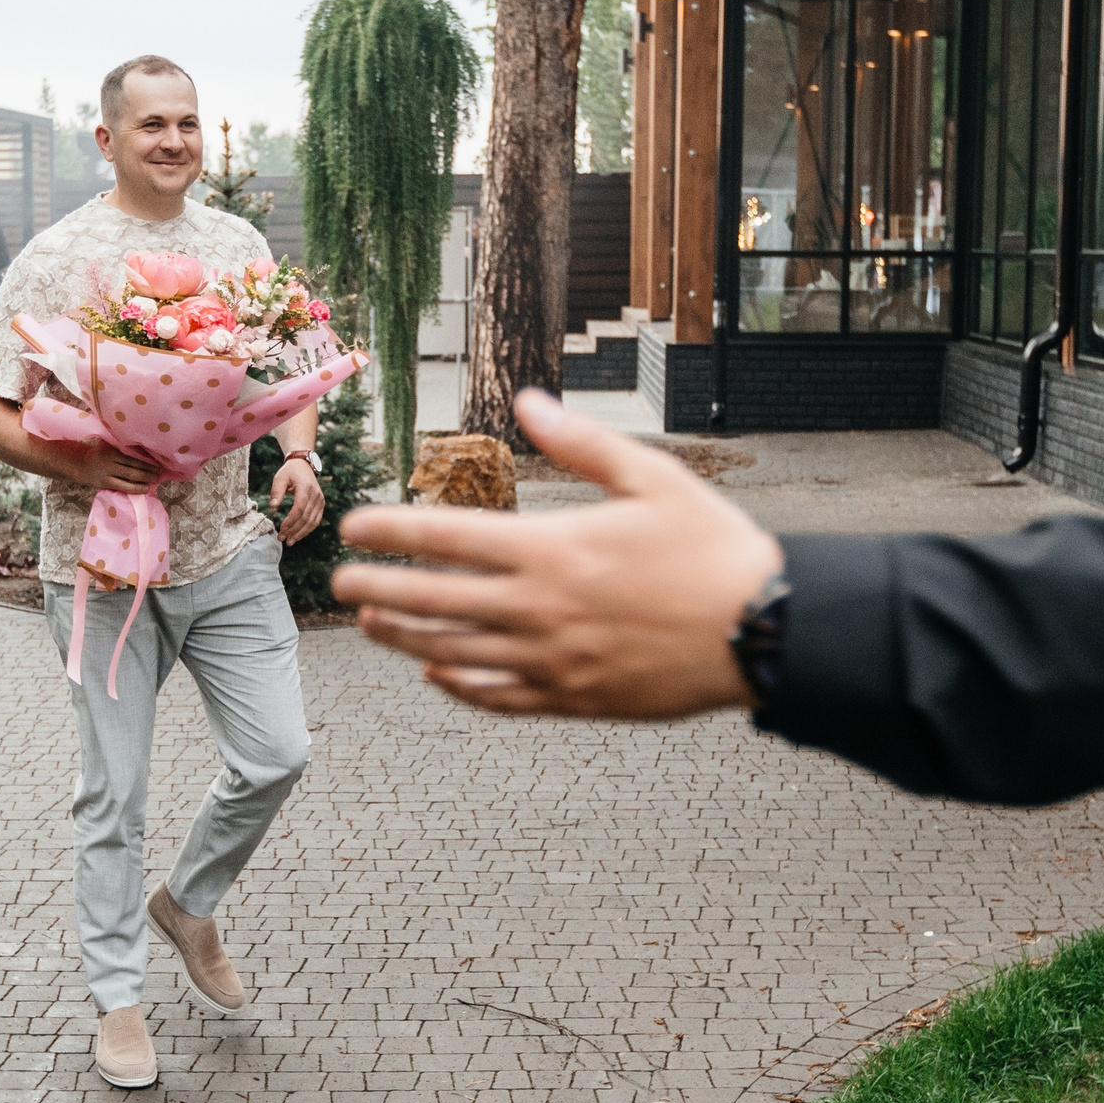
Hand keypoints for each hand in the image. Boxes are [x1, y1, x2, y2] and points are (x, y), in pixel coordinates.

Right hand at [69, 439, 165, 495]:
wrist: (80, 465)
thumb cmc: (100, 454)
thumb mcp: (108, 445)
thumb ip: (121, 446)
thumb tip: (145, 449)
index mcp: (112, 449)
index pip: (132, 455)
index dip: (146, 460)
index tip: (158, 463)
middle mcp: (110, 459)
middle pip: (133, 465)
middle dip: (148, 470)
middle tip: (160, 473)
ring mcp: (107, 472)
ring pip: (130, 477)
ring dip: (145, 479)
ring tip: (155, 481)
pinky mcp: (105, 483)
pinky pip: (123, 486)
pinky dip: (135, 488)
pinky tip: (145, 488)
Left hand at [267, 456, 324, 543]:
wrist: (303, 465)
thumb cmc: (289, 472)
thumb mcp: (280, 478)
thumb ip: (276, 491)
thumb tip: (273, 507)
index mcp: (306, 488)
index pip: (299, 509)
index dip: (290, 521)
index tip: (281, 529)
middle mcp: (316, 495)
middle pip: (306, 518)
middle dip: (294, 531)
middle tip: (282, 539)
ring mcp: (320, 500)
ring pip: (312, 522)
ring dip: (301, 533)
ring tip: (289, 541)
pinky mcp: (321, 504)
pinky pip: (316, 520)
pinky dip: (307, 530)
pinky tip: (297, 535)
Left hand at [333, 390, 782, 719]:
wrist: (764, 631)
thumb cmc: (712, 548)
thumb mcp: (652, 478)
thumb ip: (581, 444)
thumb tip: (528, 403)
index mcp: (554, 549)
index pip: (448, 538)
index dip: (393, 531)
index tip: (355, 525)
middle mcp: (542, 609)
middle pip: (435, 601)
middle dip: (380, 590)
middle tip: (340, 584)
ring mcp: (554, 661)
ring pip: (456, 654)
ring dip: (406, 638)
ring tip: (374, 624)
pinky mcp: (575, 699)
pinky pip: (500, 698)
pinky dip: (460, 687)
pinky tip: (437, 674)